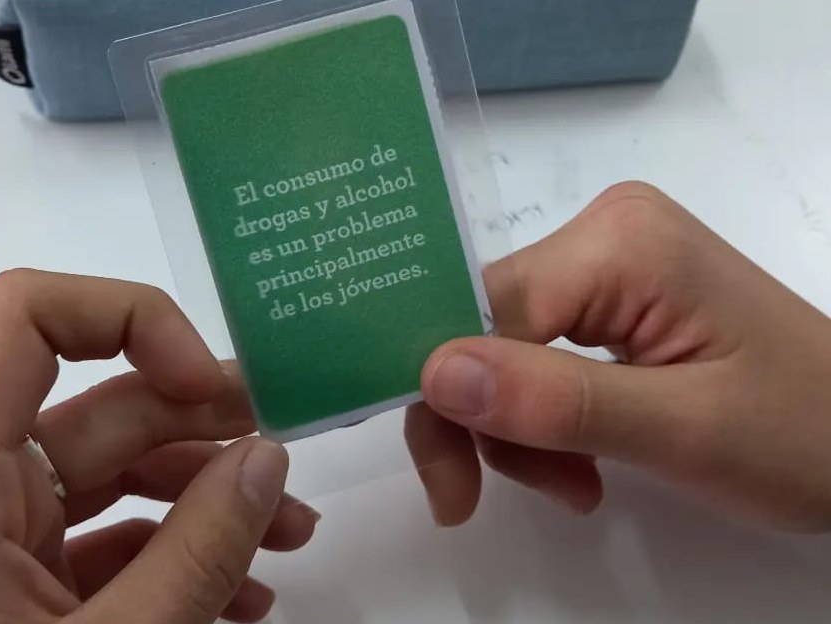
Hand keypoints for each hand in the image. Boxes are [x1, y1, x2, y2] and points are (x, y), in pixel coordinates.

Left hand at [0, 270, 317, 623]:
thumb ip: (199, 551)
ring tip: (293, 531)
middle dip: (204, 425)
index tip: (211, 383)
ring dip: (209, 495)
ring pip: (115, 479)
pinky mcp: (25, 594)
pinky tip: (250, 595)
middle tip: (290, 447)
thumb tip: (268, 457)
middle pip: (96, 408)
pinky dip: (182, 556)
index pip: (27, 320)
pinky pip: (112, 547)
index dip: (129, 319)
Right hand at [406, 182, 830, 532]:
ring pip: (504, 347)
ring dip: (520, 429)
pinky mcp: (616, 292)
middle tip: (515, 495)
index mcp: (618, 242)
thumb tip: (433, 373)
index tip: (454, 490)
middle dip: (489, 421)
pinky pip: (539, 351)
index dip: (453, 399)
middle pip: (486, 328)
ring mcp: (609, 260)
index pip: (485, 312)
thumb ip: (559, 403)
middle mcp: (602, 232)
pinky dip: (544, 416)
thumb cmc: (802, 433)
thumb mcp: (683, 430)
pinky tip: (580, 459)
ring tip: (576, 484)